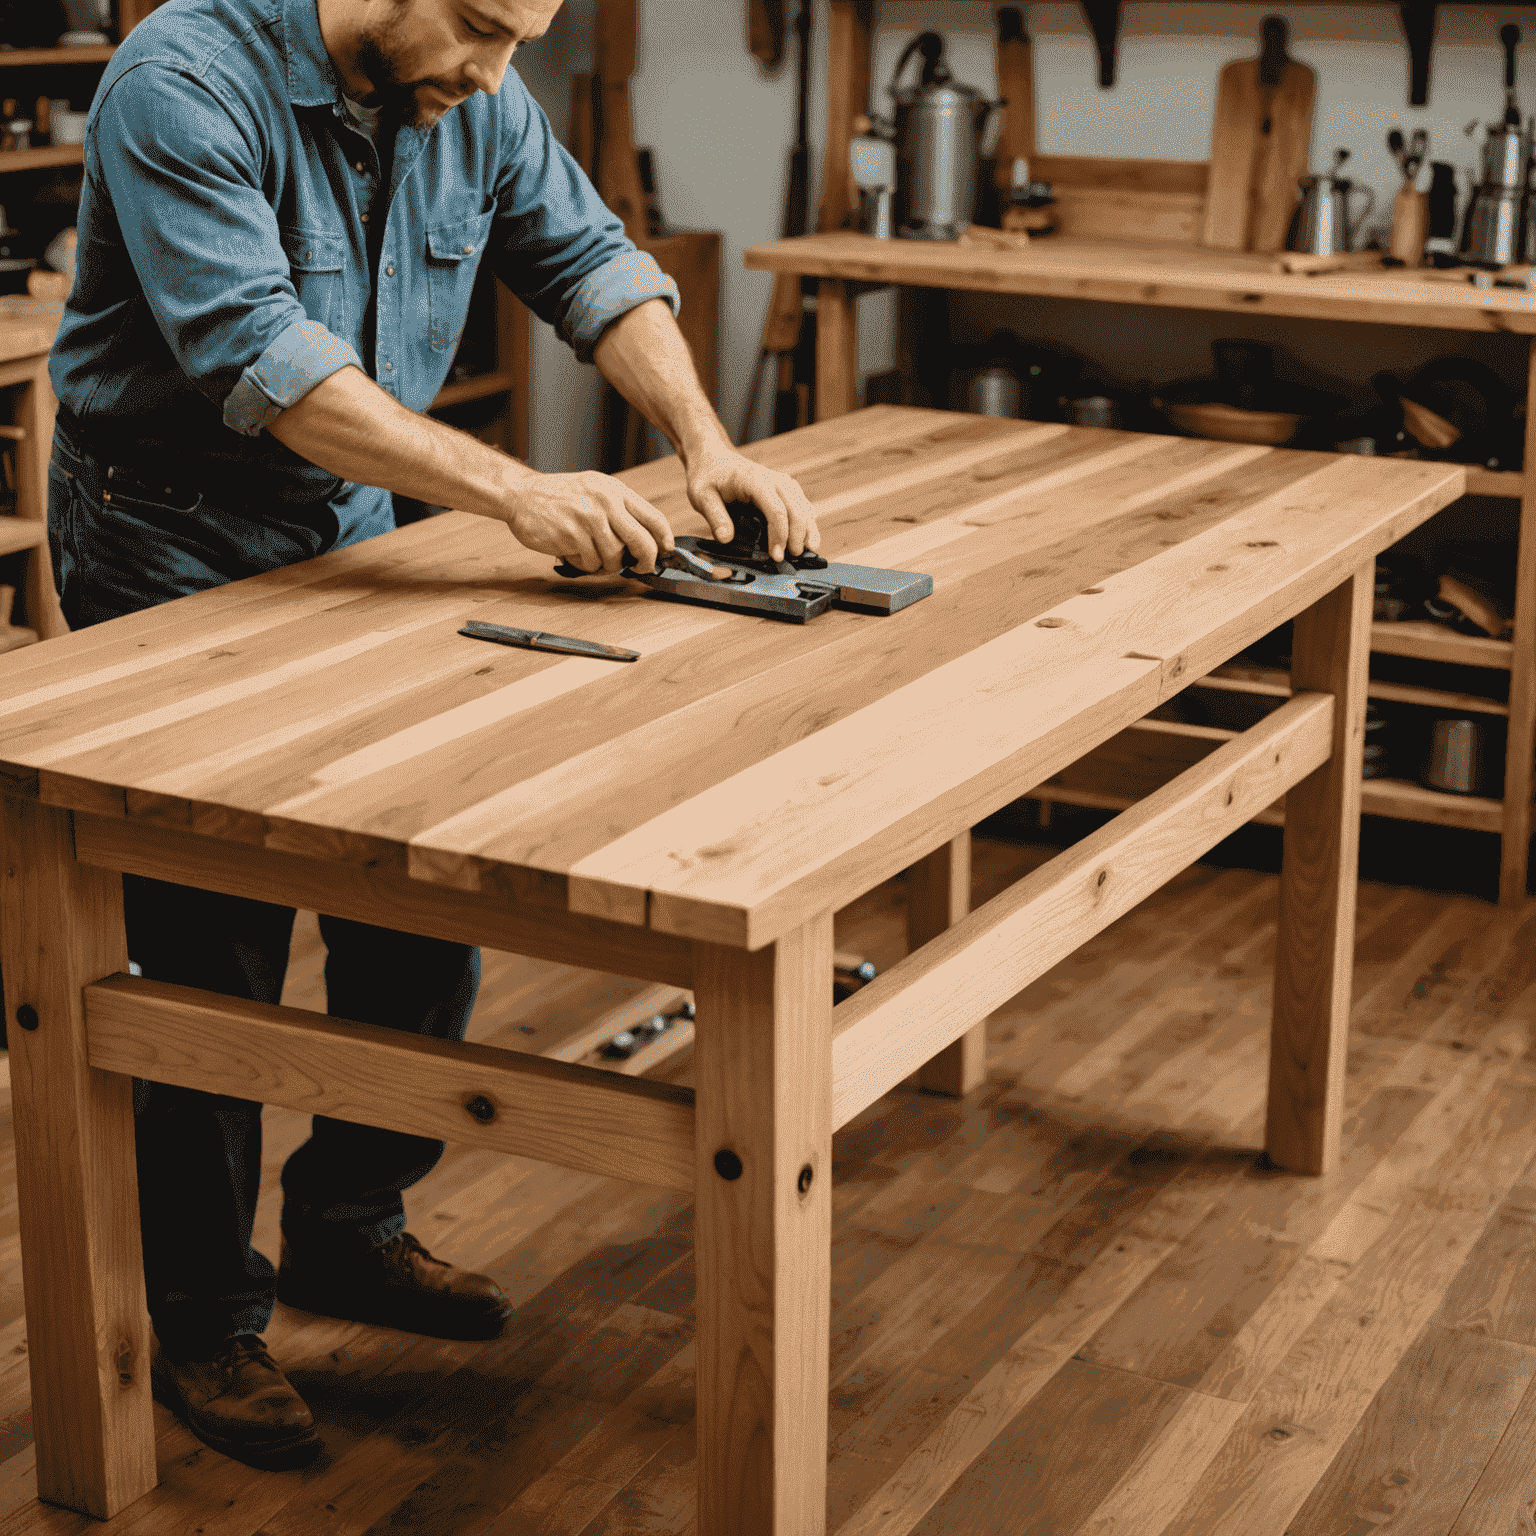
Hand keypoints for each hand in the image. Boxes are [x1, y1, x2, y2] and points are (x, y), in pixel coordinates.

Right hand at [505, 470, 673, 573]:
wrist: (521, 494)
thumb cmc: (562, 497)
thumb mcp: (596, 491)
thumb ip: (621, 511)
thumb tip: (649, 542)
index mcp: (615, 490)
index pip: (654, 518)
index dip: (664, 541)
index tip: (665, 553)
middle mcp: (605, 502)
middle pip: (642, 542)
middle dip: (645, 561)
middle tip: (639, 568)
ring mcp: (588, 518)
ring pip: (615, 557)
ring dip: (606, 564)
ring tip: (592, 554)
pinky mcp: (571, 535)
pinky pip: (591, 563)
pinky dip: (585, 564)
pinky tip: (574, 552)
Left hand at [685, 440, 819, 560]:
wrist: (713, 459)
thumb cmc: (707, 478)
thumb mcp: (701, 496)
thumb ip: (715, 517)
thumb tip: (726, 539)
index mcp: (755, 480)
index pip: (776, 509)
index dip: (779, 535)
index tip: (776, 556)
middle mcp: (773, 479)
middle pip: (796, 507)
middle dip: (798, 534)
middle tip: (792, 557)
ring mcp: (781, 482)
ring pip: (803, 505)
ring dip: (808, 528)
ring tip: (809, 550)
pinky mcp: (784, 488)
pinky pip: (802, 504)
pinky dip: (808, 521)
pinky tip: (810, 538)